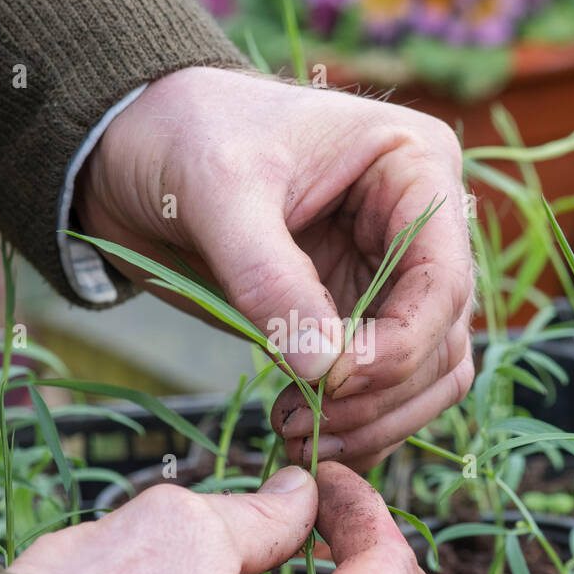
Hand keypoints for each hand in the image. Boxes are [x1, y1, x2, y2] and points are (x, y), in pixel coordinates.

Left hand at [76, 68, 474, 470]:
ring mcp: (389, 274)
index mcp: (413, 167)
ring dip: (375, 420)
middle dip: (384, 394)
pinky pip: (382, 386)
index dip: (399, 346)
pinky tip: (305, 437)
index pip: (444, 280)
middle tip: (308, 427)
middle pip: (443, 338)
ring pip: (427, 373)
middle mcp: (419, 224)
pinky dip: (358, 423)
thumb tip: (325, 371)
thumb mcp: (219, 190)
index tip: (332, 384)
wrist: (130, 145)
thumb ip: (269, 277)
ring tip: (298, 436)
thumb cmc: (182, 135)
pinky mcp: (351, 315)